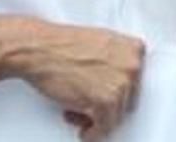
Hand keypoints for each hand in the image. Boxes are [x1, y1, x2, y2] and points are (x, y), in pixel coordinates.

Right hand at [6, 20, 144, 141]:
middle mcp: (133, 65)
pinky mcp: (105, 101)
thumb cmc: (62, 45)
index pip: (136, 81)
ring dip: (97, 119)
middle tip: (89, 106)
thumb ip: (116, 60)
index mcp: (134, 49)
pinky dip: (93, 133)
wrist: (39, 48)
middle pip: (128, 100)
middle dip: (107, 106)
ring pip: (116, 116)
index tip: (107, 96)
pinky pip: (104, 128)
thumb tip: (116, 80)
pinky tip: (84, 130)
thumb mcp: (101, 43)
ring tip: (79, 112)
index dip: (118, 92)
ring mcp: (121, 83)